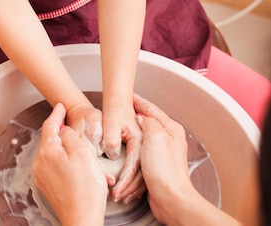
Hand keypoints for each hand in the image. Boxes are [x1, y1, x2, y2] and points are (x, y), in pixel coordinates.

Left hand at [33, 103, 107, 225]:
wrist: (82, 220)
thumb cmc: (86, 189)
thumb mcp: (83, 152)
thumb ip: (70, 135)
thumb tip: (63, 130)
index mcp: (47, 151)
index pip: (49, 125)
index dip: (56, 113)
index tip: (61, 106)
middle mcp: (40, 163)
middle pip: (53, 141)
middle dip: (68, 139)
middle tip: (82, 138)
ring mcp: (42, 177)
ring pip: (57, 156)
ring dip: (72, 155)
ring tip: (90, 163)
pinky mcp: (48, 188)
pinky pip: (58, 169)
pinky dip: (70, 167)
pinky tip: (85, 174)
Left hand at [101, 100, 144, 202]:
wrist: (120, 101)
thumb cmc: (116, 110)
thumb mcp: (112, 122)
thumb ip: (111, 138)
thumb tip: (112, 154)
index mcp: (140, 138)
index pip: (134, 165)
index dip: (125, 180)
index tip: (116, 190)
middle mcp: (146, 144)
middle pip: (141, 172)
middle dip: (130, 188)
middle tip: (118, 197)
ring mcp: (147, 149)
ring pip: (143, 173)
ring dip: (133, 188)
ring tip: (122, 197)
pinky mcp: (145, 152)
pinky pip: (143, 171)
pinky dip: (136, 183)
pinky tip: (129, 190)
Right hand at [133, 94, 195, 223]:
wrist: (171, 198)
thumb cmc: (165, 170)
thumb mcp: (155, 136)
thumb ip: (149, 122)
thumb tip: (142, 118)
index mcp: (171, 129)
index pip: (152, 109)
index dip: (139, 102)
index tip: (130, 97)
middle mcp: (169, 140)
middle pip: (149, 123)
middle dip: (136, 118)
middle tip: (125, 110)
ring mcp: (163, 154)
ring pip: (144, 140)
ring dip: (133, 136)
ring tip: (124, 128)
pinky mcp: (157, 167)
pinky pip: (142, 155)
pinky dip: (133, 153)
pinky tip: (128, 152)